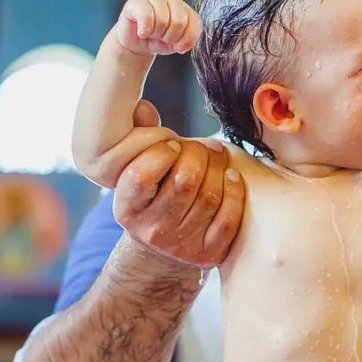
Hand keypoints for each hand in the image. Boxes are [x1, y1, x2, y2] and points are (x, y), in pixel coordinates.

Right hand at [113, 0, 199, 56]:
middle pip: (179, 21)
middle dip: (170, 37)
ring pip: (162, 20)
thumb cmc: (158, 41)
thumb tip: (182, 45)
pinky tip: (142, 32)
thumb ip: (186, 41)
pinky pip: (146, 17)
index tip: (178, 47)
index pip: (195, 22)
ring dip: (156, 34)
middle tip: (161, 38)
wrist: (136, 44)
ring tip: (151, 34)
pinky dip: (145, 31)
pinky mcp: (137, 2)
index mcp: (184, 9)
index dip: (187, 39)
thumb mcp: (176, 44)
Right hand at [113, 100, 245, 269]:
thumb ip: (140, 142)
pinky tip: (231, 176)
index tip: (173, 143)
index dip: (161, 151)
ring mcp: (180, 245)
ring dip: (219, 168)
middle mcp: (151, 230)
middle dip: (198, 154)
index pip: (141, 175)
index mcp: (126, 208)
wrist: (163, 249)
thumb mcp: (136, 175)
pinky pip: (228, 219)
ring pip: (209, 196)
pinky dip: (234, 192)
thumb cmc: (153, 197)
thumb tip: (143, 108)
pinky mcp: (207, 254)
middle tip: (204, 146)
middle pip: (184, 181)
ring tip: (218, 155)